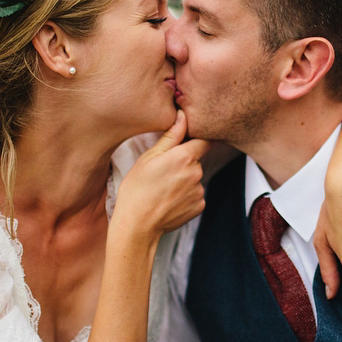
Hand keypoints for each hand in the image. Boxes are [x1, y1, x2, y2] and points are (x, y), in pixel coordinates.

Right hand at [116, 110, 210, 233]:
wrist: (137, 225)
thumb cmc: (137, 189)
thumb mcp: (149, 157)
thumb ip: (171, 136)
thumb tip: (183, 116)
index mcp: (184, 157)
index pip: (204, 140)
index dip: (197, 139)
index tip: (187, 142)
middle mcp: (197, 173)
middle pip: (196, 160)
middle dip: (184, 162)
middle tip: (163, 172)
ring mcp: (199, 191)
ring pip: (195, 178)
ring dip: (184, 180)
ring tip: (163, 189)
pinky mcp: (199, 206)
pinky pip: (195, 195)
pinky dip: (185, 196)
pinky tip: (168, 200)